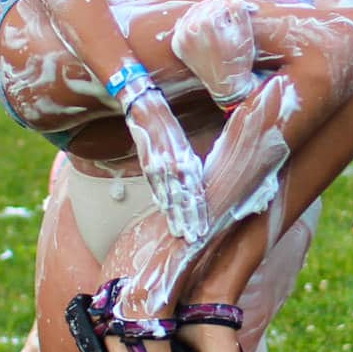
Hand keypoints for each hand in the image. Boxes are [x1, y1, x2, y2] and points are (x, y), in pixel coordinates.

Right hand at [122, 90, 210, 240]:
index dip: (201, 213)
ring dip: (175, 215)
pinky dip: (159, 200)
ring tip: (180, 232)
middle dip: (190, 220)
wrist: (148, 112)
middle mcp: (179, 165)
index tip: (204, 229)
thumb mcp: (184, 151)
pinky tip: (163, 211)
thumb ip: (189, 170)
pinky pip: (155, 186)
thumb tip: (194, 192)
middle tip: (195, 239)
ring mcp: (163, 165)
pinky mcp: (147, 163)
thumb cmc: (170, 133)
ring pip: (171, 196)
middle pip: (187, 198)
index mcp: (190, 162)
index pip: (198, 193)